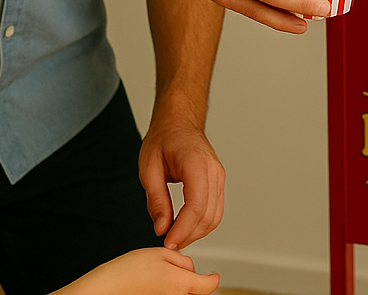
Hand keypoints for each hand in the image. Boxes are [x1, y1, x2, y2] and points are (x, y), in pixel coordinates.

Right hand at [71, 248, 218, 294]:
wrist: (105, 288)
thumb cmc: (127, 272)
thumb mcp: (159, 253)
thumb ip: (182, 259)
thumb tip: (190, 267)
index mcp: (181, 284)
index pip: (210, 286)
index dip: (212, 277)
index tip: (212, 274)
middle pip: (198, 293)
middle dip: (195, 282)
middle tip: (180, 272)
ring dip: (182, 288)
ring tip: (162, 277)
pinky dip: (170, 292)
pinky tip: (156, 286)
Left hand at [139, 115, 224, 250]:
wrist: (178, 123)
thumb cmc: (163, 139)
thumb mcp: (149, 168)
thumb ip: (156, 199)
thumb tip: (162, 228)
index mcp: (196, 164)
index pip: (196, 205)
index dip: (183, 229)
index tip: (168, 242)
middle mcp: (213, 171)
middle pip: (208, 214)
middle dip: (189, 235)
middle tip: (168, 244)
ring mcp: (219, 176)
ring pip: (215, 216)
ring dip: (196, 232)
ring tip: (176, 238)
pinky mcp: (218, 182)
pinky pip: (215, 209)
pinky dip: (202, 223)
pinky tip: (185, 228)